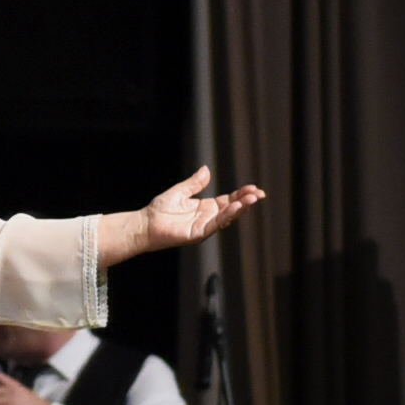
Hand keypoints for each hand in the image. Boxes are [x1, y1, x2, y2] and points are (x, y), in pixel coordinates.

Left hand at [101, 166, 267, 264]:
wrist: (145, 224)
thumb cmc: (159, 210)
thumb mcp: (180, 191)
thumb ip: (195, 183)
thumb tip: (206, 169)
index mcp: (205, 208)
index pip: (228, 200)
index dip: (240, 195)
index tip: (252, 188)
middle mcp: (207, 218)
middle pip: (231, 209)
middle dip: (246, 201)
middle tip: (259, 193)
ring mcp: (204, 227)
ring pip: (227, 217)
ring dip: (240, 209)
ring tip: (252, 199)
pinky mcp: (197, 234)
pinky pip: (215, 225)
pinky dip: (226, 216)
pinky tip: (236, 208)